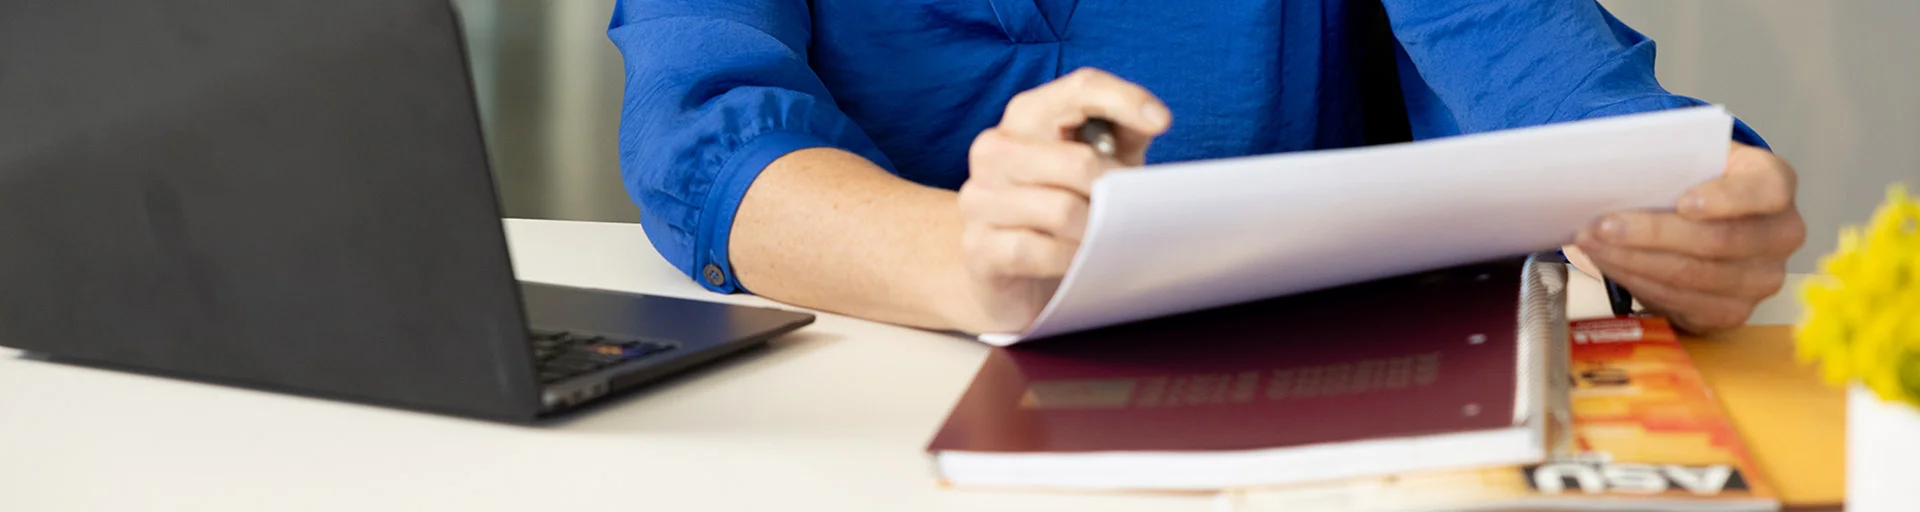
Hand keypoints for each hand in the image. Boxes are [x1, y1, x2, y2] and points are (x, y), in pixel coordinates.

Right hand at [949, 68, 1171, 332]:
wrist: (1011, 273)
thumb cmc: (1063, 209)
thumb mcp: (1100, 163)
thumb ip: (1123, 133)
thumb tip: (1153, 119)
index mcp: (1026, 116)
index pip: (1080, 88)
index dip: (1124, 100)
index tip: (1162, 122)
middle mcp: (994, 148)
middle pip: (1076, 159)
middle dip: (1114, 190)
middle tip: (1131, 212)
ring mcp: (979, 198)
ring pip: (1060, 210)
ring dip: (1095, 231)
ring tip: (1105, 238)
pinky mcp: (978, 248)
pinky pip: (1038, 251)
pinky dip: (1069, 260)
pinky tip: (1078, 261)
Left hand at [1573, 143, 1805, 332]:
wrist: (1703, 214)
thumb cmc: (1692, 177)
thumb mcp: (1688, 153)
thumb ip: (1667, 156)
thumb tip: (1615, 163)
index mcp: (1775, 183)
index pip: (1766, 192)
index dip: (1726, 199)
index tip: (1683, 202)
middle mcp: (1780, 235)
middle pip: (1717, 241)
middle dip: (1650, 233)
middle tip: (1599, 225)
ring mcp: (1760, 279)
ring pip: (1692, 276)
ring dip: (1632, 260)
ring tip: (1590, 244)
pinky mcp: (1732, 312)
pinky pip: (1680, 302)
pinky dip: (1637, 282)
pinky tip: (1609, 264)